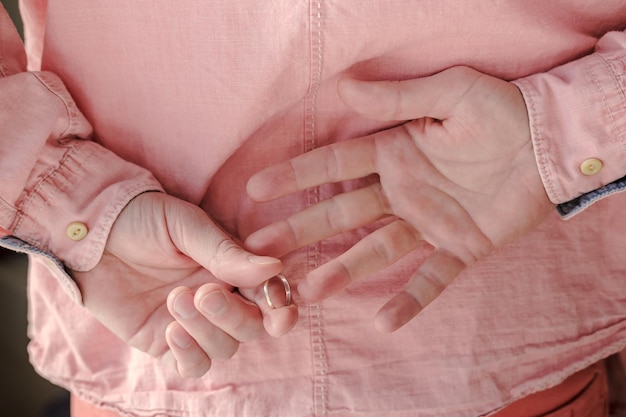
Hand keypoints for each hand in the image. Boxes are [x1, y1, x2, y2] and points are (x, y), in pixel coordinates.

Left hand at [71, 192, 297, 377]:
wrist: (91, 232)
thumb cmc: (141, 218)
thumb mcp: (185, 225)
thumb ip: (226, 252)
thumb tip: (275, 269)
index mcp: (234, 267)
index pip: (270, 296)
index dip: (281, 308)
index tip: (277, 311)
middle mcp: (221, 298)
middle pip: (251, 328)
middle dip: (234, 316)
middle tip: (204, 293)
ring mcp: (194, 324)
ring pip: (225, 348)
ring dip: (206, 330)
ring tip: (175, 299)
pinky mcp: (165, 343)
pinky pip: (192, 366)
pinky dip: (190, 356)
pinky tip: (171, 331)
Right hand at [245, 66, 553, 331]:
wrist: (551, 141)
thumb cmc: (500, 111)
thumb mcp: (447, 94)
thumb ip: (397, 99)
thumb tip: (344, 85)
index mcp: (395, 154)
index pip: (335, 166)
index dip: (296, 176)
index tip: (258, 189)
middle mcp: (403, 192)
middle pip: (343, 215)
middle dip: (302, 232)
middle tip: (262, 250)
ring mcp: (429, 223)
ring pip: (376, 251)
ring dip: (343, 271)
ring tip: (308, 292)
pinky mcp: (461, 247)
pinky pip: (432, 278)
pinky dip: (410, 299)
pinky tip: (383, 322)